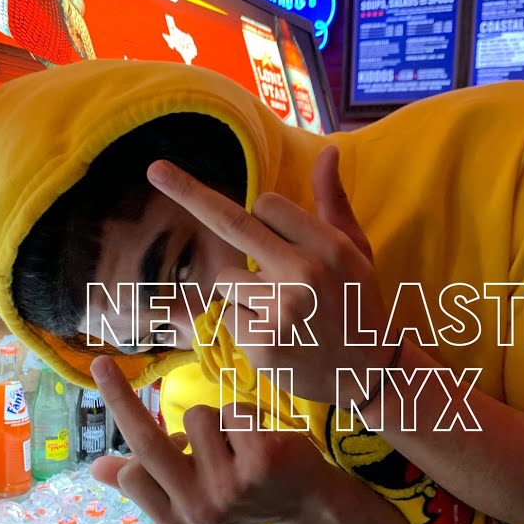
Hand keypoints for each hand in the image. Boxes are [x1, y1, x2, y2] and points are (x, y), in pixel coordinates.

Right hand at [88, 355, 331, 523]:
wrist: (309, 504)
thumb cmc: (244, 493)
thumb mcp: (194, 502)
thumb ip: (148, 487)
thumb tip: (95, 468)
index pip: (132, 472)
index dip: (134, 437)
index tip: (117, 401)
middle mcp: (201, 511)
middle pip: (148, 443)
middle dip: (119, 397)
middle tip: (101, 362)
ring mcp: (232, 488)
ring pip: (198, 417)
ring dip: (217, 421)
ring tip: (239, 445)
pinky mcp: (262, 461)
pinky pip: (233, 411)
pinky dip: (245, 416)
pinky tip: (262, 440)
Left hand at [146, 146, 388, 403]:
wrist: (369, 373)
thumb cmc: (358, 303)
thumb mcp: (357, 250)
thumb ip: (334, 202)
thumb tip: (329, 150)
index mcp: (328, 245)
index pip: (267, 206)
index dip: (263, 218)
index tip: (275, 235)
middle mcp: (304, 273)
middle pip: (232, 225)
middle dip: (189, 193)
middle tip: (155, 170)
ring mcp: (280, 309)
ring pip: (227, 280)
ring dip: (241, 293)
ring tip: (280, 314)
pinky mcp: (261, 343)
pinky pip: (226, 316)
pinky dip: (242, 325)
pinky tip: (274, 337)